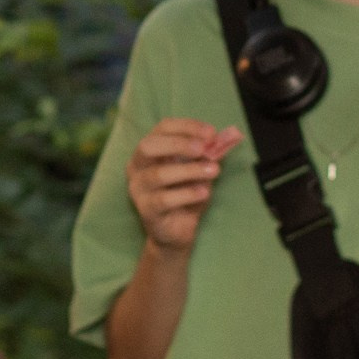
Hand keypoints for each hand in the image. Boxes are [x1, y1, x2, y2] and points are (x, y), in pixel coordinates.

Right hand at [125, 119, 242, 252]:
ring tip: (213, 171)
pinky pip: (165, 199)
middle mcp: (137, 168)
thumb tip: (221, 139)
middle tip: (203, 149)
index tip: (211, 133)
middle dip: (178, 144)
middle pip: (148, 146)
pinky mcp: (146, 210)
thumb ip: (207, 154)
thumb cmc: (185, 195)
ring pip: (158, 174)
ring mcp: (138, 190)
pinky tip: (204, 192)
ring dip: (190, 170)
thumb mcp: (198, 170)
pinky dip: (188, 193)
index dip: (186, 127)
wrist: (176, 231)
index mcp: (148, 152)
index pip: (162, 129)